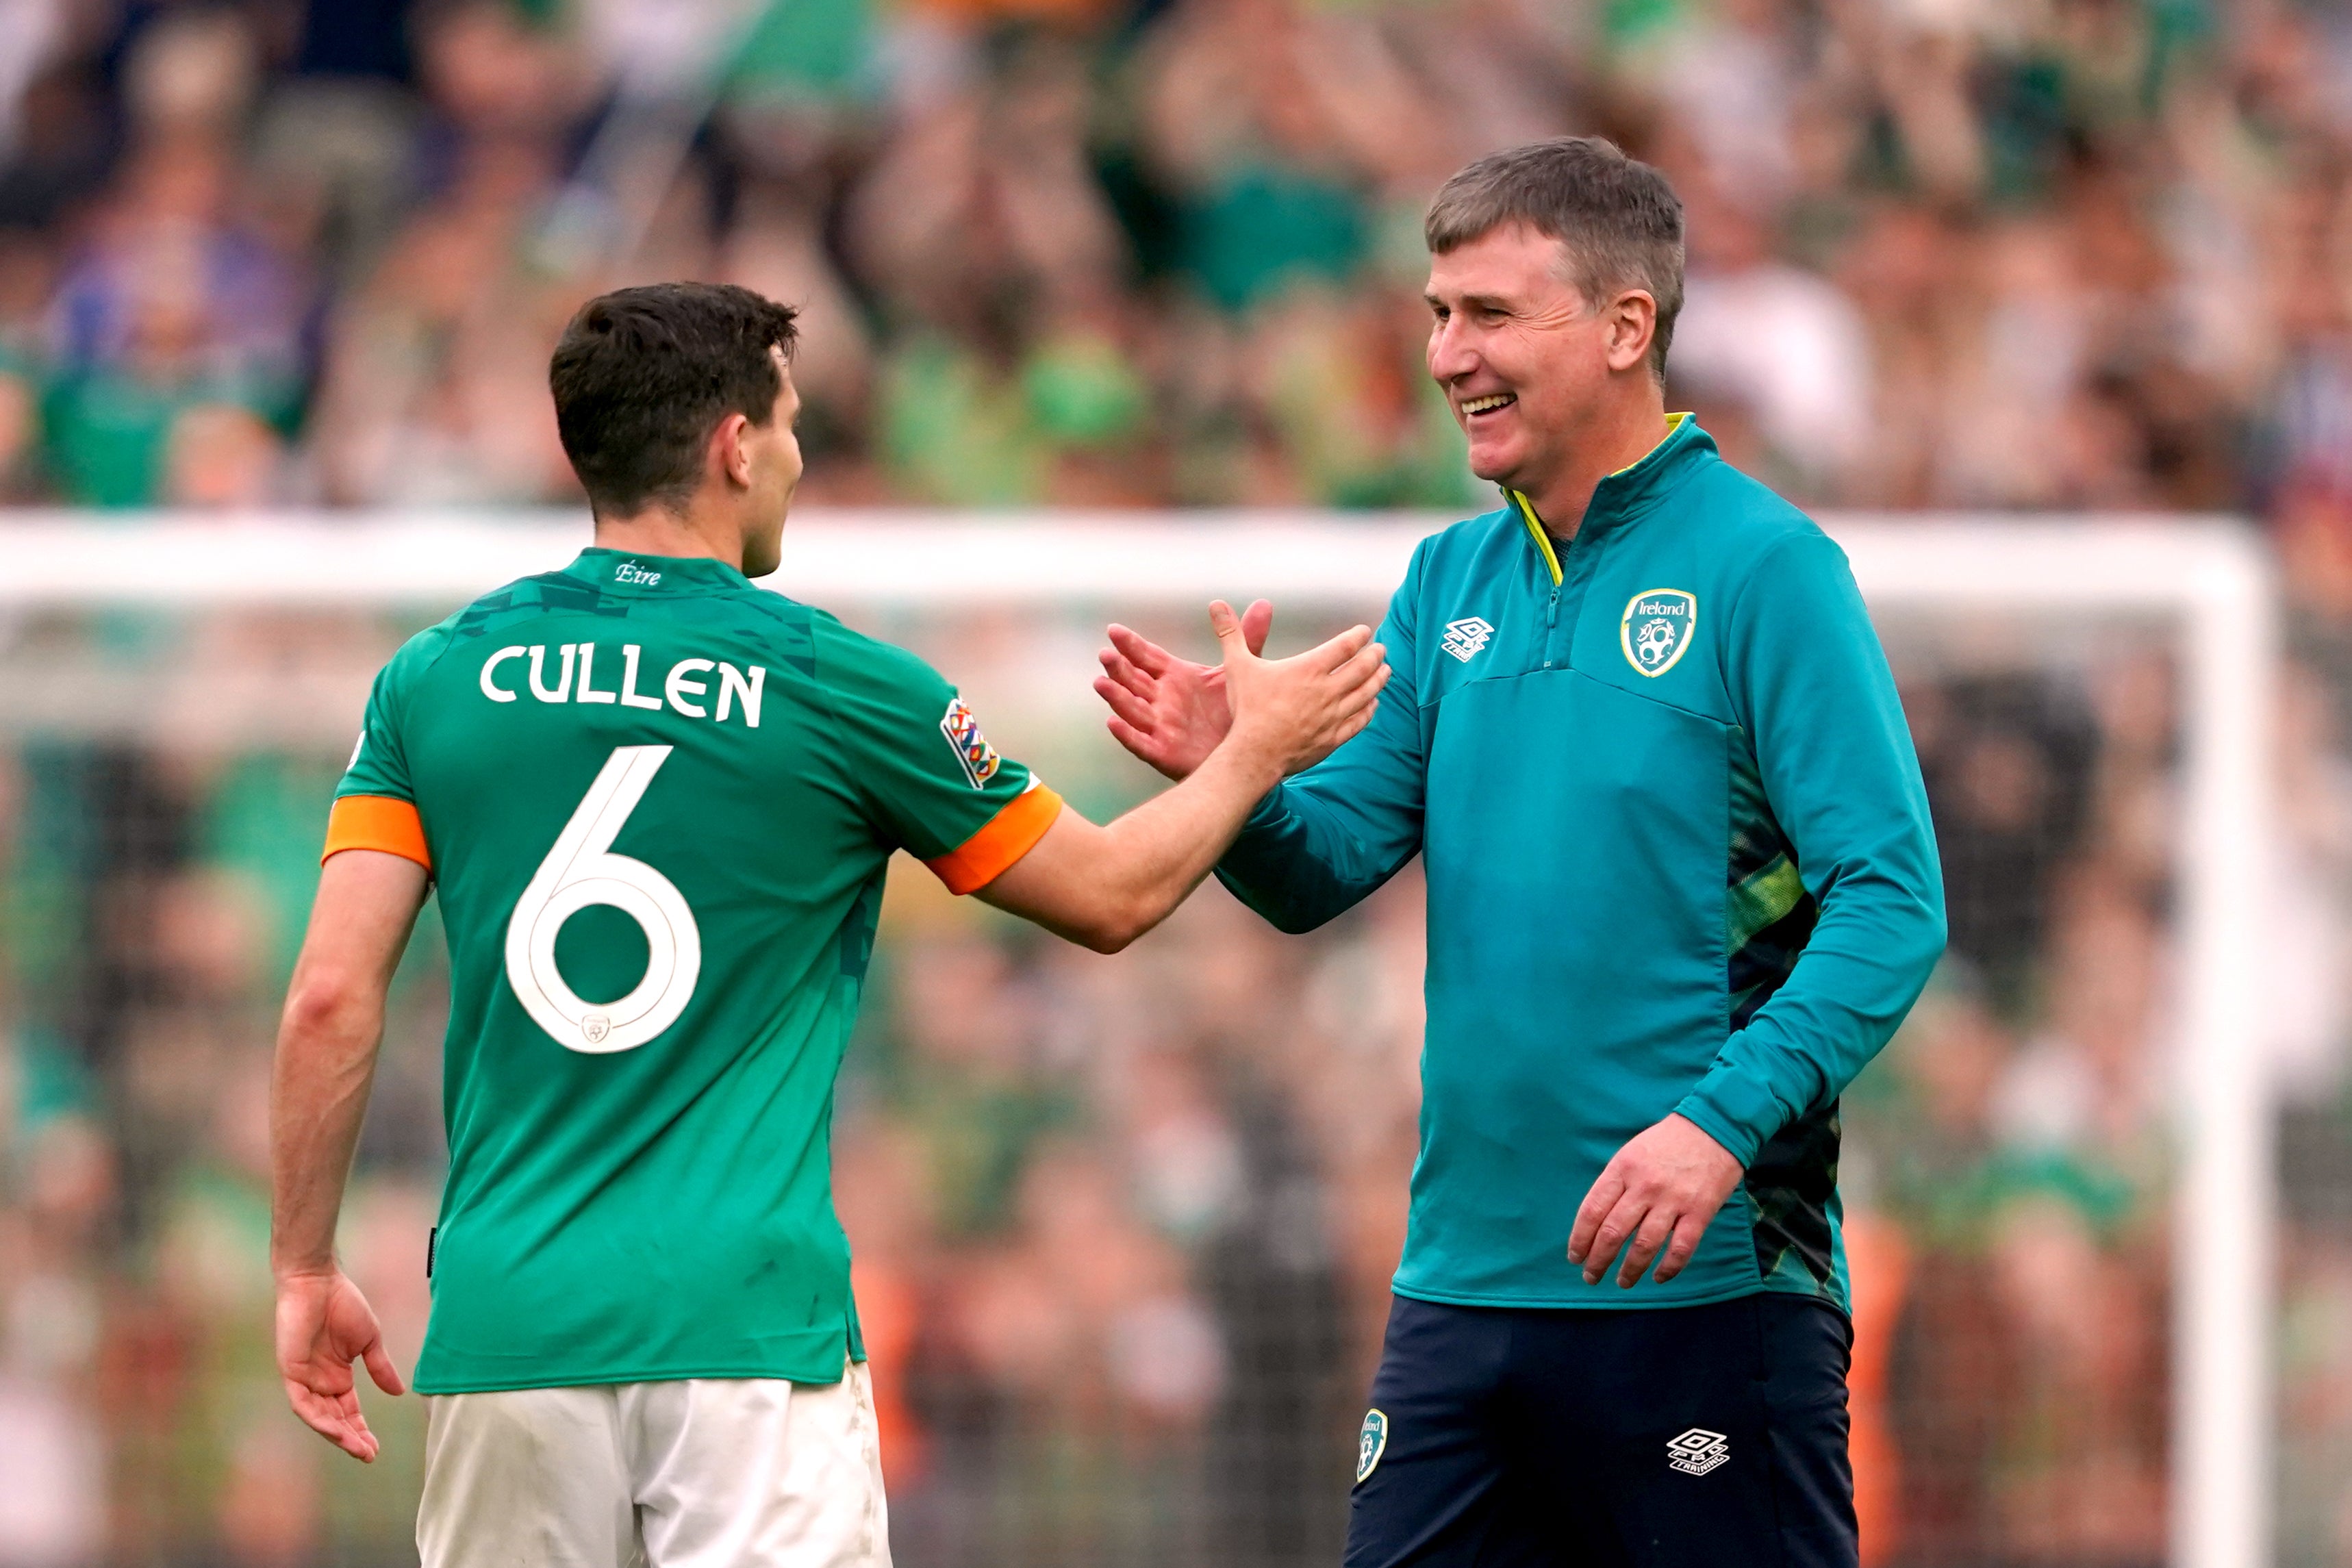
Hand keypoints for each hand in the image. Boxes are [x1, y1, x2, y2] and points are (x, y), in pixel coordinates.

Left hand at [275, 1268, 404, 1460]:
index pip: (348, 1411)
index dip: (361, 1430)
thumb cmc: (344, 1304)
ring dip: (337, 1434)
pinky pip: (303, 1404)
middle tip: (369, 1455)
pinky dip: (318, 1418)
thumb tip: (400, 1393)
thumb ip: (380, 1367)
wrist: (319, 1282)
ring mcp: (304, 1379)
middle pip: (334, 1419)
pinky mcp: (291, 1372)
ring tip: (357, 1448)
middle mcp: (319, 1382)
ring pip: (318, 1417)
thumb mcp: (370, 1340)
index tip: (376, 1448)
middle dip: (351, 1438)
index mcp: (337, 1376)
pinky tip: (336, 1428)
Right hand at [1095, 600, 1273, 779]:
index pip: (1148, 657)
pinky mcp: (1163, 753)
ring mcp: (1160, 726)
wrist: (1243, 754)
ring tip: (1101, 683)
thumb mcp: (1240, 672)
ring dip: (1116, 696)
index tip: (1114, 630)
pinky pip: (1141, 743)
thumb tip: (1263, 604)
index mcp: (1174, 677)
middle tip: (1106, 654)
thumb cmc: (1234, 712)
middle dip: (1119, 668)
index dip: (1131, 645)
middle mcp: (1161, 700)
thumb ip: (1246, 639)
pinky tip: (1112, 722)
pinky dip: (1126, 734)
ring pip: (1132, 709)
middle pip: (1135, 680)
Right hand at [1210, 600, 1387, 779]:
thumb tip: (1216, 604)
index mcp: (1308, 669)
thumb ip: (1231, 633)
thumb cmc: (1247, 708)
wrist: (1254, 753)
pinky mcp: (1334, 738)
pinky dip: (1370, 710)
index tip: (1365, 632)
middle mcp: (1327, 690)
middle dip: (1375, 656)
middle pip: (1362, 668)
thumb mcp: (1237, 666)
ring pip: (1366, 694)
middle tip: (1382, 650)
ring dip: (1379, 680)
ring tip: (1386, 671)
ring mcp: (1333, 716)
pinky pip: (1359, 721)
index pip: (1344, 647)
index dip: (1358, 637)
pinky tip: (1373, 704)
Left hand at [1566, 1114, 1743, 1287]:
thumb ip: (1615, 1183)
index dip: (1580, 1238)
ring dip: (1630, 1270)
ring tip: (1623, 1282)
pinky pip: (1681, 1248)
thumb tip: (1597, 1220)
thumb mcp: (1631, 1153)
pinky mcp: (1700, 1212)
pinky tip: (1659, 1277)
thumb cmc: (1666, 1142)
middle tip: (1591, 1277)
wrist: (1714, 1128)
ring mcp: (1673, 1201)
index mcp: (1622, 1169)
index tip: (1575, 1256)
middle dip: (1597, 1260)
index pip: (1592, 1210)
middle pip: (1613, 1232)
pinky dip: (1668, 1268)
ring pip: (1644, 1245)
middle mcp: (1644, 1187)